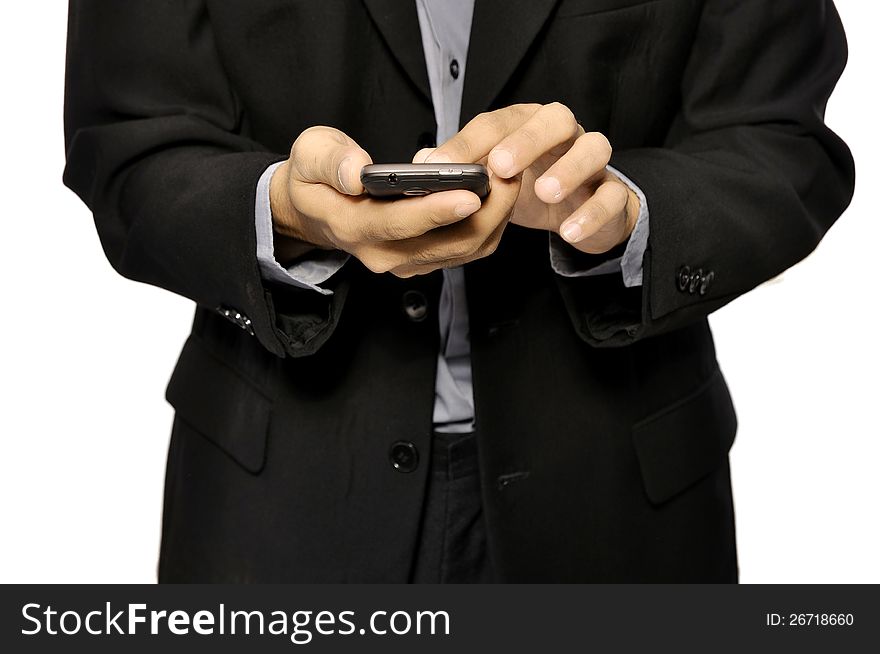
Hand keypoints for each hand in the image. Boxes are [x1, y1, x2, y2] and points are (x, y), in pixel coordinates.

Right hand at [270, 126, 520, 276]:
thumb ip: (330, 160)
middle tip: (508, 172)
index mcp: (352, 227)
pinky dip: (488, 225)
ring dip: (493, 218)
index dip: (436, 211)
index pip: (399, 223)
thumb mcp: (309, 153)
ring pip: (463, 250)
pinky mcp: (423, 260)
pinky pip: (466, 250)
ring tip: (510, 178)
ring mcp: (405, 262)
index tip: (469, 193)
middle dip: (484, 211)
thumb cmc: (315, 178)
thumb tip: (357, 171)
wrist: (314, 210)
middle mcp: (382, 255)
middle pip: (445, 243)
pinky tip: (499, 194)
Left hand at [420, 103, 639, 254]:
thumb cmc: (530, 186)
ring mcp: (594, 161)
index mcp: (528, 124)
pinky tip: (568, 232)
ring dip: (570, 168)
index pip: (499, 122)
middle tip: (500, 167)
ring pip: (595, 148)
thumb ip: (463, 168)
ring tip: (544, 192)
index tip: (442, 166)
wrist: (579, 212)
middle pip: (555, 119)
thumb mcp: (493, 179)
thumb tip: (423, 164)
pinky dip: (592, 213)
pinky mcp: (614, 192)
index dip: (470, 142)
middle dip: (527, 140)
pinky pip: (612, 196)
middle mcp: (564, 134)